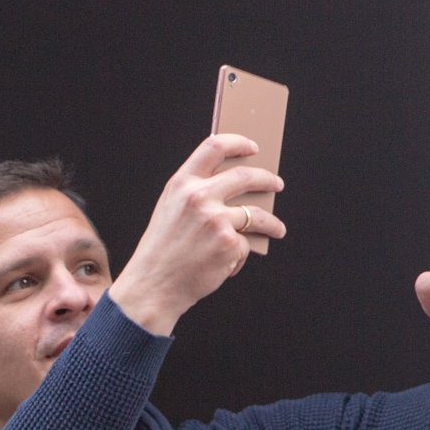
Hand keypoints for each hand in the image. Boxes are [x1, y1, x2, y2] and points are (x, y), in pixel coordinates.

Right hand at [108, 134, 285, 335]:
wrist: (152, 286)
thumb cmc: (161, 252)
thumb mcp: (169, 211)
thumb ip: (194, 194)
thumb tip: (235, 190)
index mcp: (181, 184)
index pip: (215, 146)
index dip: (238, 142)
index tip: (252, 147)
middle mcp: (199, 197)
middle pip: (245, 176)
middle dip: (267, 179)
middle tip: (275, 184)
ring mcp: (216, 219)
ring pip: (256, 214)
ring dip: (272, 222)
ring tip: (277, 228)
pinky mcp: (229, 243)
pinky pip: (245, 244)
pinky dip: (239, 256)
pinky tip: (230, 263)